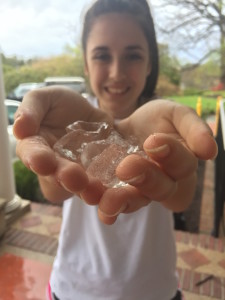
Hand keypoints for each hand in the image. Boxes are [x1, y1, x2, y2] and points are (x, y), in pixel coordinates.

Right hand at [13, 86, 111, 201]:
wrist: (87, 111)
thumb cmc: (59, 104)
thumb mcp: (43, 99)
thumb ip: (31, 110)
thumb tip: (20, 128)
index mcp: (37, 147)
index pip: (32, 154)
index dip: (36, 158)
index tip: (42, 162)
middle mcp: (56, 164)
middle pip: (57, 175)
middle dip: (65, 177)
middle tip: (74, 177)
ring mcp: (78, 171)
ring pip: (80, 184)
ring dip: (87, 188)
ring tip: (95, 189)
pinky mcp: (99, 172)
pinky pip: (104, 180)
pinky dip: (109, 184)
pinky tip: (116, 186)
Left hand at [96, 100, 217, 223]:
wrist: (129, 126)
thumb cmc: (159, 120)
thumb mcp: (177, 115)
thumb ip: (194, 128)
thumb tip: (209, 151)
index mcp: (182, 164)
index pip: (183, 166)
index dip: (172, 156)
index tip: (154, 141)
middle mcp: (164, 182)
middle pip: (161, 188)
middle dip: (146, 178)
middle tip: (127, 166)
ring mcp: (139, 190)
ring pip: (137, 201)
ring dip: (123, 201)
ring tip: (109, 201)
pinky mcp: (117, 191)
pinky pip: (114, 203)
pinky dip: (107, 207)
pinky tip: (97, 207)